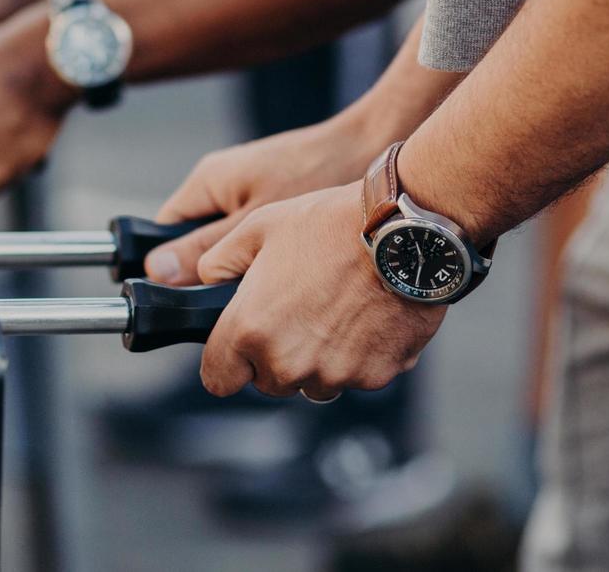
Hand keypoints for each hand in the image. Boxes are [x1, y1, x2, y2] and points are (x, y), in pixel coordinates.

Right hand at [145, 114, 387, 284]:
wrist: (373, 154)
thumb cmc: (317, 172)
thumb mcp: (255, 223)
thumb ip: (205, 248)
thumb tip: (158, 271)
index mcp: (207, 182)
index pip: (164, 231)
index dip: (170, 267)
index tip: (185, 297)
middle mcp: (224, 183)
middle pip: (197, 239)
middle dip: (212, 270)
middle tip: (234, 294)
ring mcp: (251, 189)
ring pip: (230, 241)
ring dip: (244, 265)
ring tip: (266, 282)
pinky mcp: (278, 197)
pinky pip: (258, 234)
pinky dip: (269, 256)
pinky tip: (289, 270)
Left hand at [196, 185, 444, 399]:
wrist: (403, 233)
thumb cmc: (330, 226)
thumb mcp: (258, 227)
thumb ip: (219, 261)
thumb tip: (206, 279)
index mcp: (251, 329)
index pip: (218, 379)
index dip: (225, 361)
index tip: (235, 347)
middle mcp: (289, 362)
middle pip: (268, 381)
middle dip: (274, 354)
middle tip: (294, 309)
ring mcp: (335, 374)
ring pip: (312, 382)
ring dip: (316, 358)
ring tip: (332, 308)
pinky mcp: (376, 376)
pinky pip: (355, 376)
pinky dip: (357, 355)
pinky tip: (364, 315)